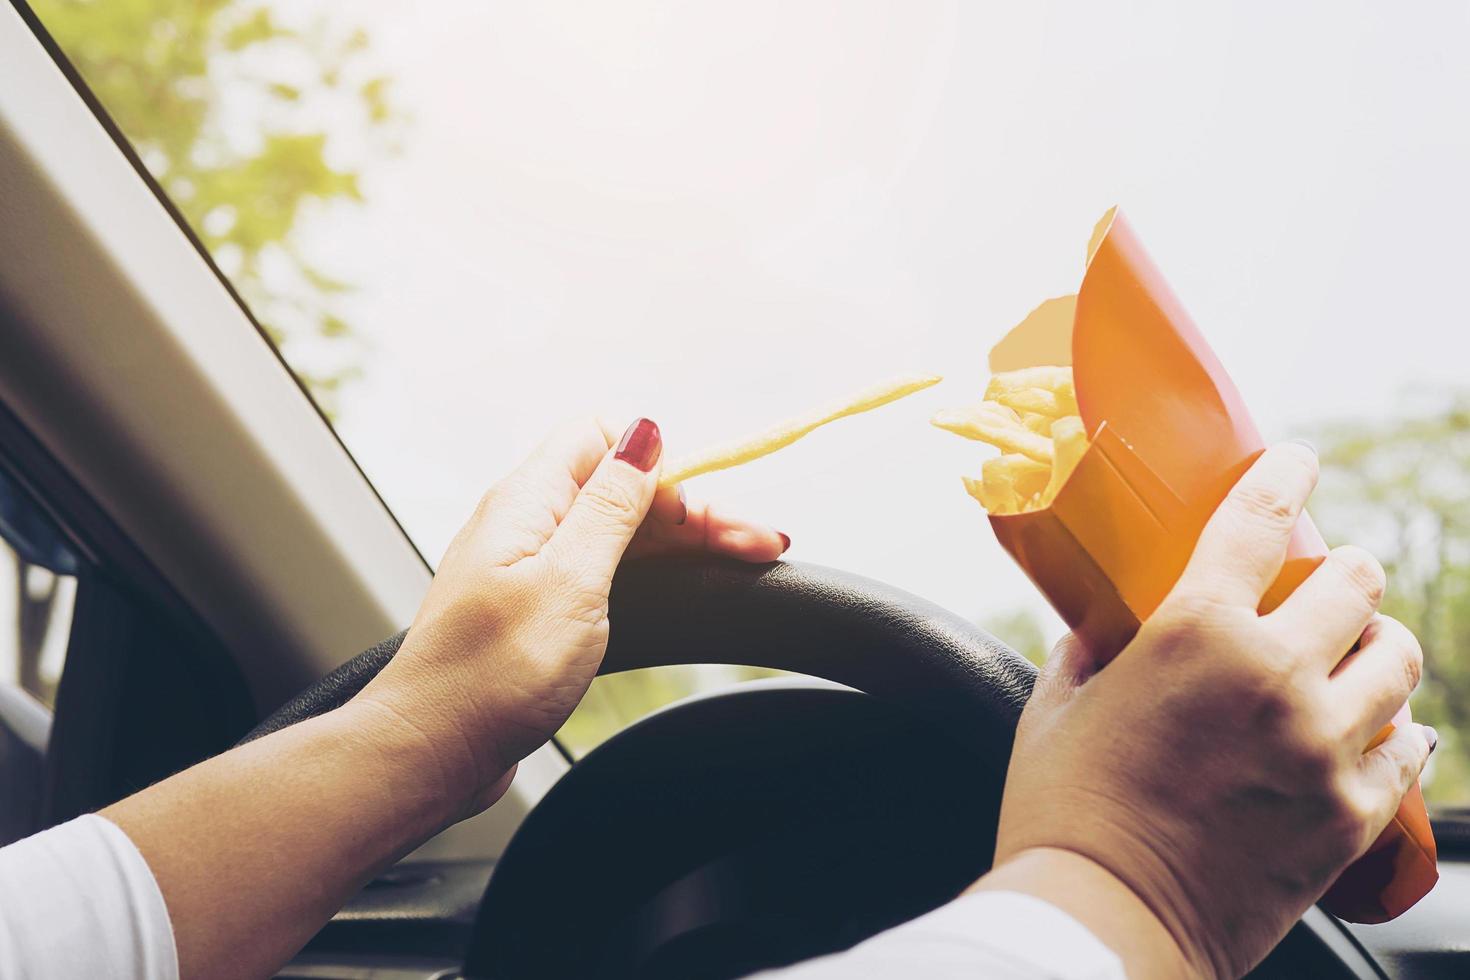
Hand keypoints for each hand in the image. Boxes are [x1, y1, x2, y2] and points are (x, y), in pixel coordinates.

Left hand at [353, 417, 786, 816]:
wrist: (433, 751)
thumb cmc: (490, 676)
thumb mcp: (569, 580)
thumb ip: (611, 504)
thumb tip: (644, 429)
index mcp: (528, 500)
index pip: (603, 436)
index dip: (662, 461)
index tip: (704, 508)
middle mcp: (528, 521)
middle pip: (624, 487)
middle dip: (694, 509)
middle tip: (757, 544)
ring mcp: (531, 564)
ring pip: (622, 530)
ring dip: (683, 541)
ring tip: (747, 558)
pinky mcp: (538, 605)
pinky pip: (605, 568)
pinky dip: (653, 573)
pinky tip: (687, 584)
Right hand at [988, 442, 1432, 977]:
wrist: (1102, 921)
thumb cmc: (1063, 814)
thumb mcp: (1055, 711)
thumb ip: (1087, 653)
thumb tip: (1102, 631)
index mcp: (1194, 633)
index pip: (1259, 520)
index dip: (1284, 476)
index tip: (1296, 461)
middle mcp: (1275, 676)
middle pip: (1356, 584)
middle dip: (1347, 569)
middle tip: (1334, 575)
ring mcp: (1323, 747)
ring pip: (1398, 660)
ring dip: (1381, 641)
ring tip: (1364, 647)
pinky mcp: (1349, 814)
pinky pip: (1410, 753)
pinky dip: (1400, 733)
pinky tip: (1386, 730)